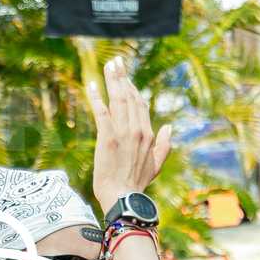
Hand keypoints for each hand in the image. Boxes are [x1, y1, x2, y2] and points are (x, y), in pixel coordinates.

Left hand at [87, 56, 171, 207]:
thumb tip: (169, 126)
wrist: (124, 198)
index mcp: (148, 134)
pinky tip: (91, 85)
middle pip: (129, 96)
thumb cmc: (137, 184)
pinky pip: (102, 113)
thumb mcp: (156, 165)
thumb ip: (164, 144)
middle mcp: (137, 130)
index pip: (140, 105)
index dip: (132, 88)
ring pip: (118, 100)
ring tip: (108, 65)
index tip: (125, 77)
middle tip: (116, 61)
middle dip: (122, 76)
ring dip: (112, 80)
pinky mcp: (107, 138)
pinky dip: (96, 97)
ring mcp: (123, 133)